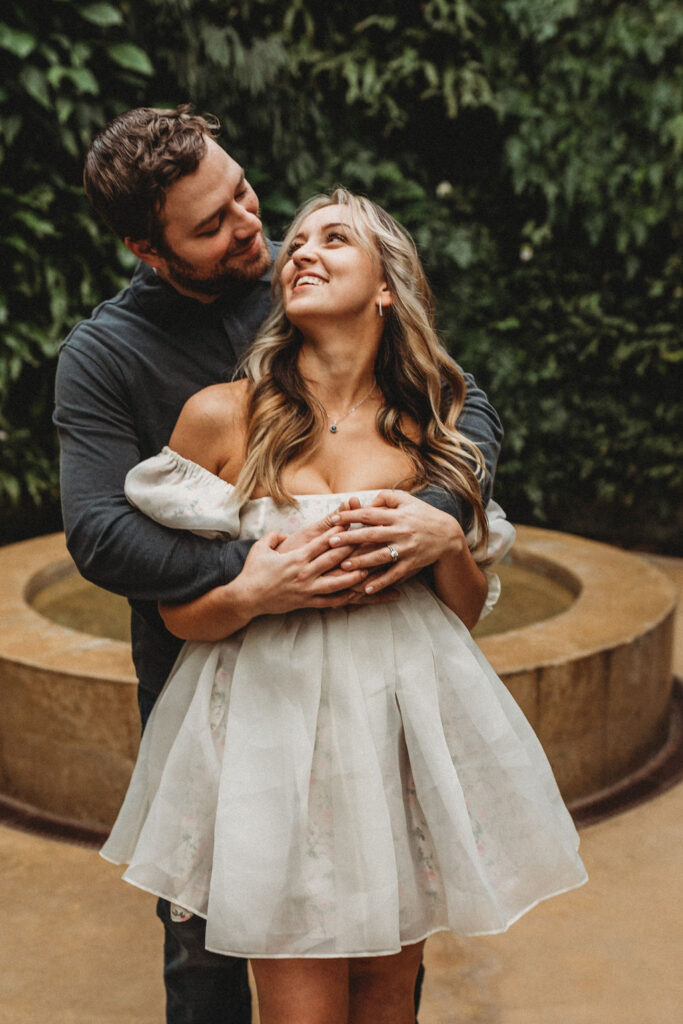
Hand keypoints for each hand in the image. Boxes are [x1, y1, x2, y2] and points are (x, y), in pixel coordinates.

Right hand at [236, 526, 371, 614]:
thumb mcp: (261, 547)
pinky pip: (328, 602)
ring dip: (353, 575)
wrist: (246, 597)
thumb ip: (274, 536)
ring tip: (369, 570)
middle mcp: (304, 573)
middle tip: (368, 541)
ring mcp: (307, 589)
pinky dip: (343, 598)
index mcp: (296, 557)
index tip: (351, 523)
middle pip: (334, 559)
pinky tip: (355, 594)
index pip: (322, 542)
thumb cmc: (253, 571)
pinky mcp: (306, 602)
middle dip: (352, 549)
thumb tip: (284, 533)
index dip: (338, 532)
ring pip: (336, 582)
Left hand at [328, 490, 464, 593]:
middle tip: (331, 542)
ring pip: (381, 556)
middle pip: (372, 535)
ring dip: (362, 562)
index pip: (370, 514)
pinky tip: (366, 589)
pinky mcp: (412, 564)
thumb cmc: (422, 515)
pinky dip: (381, 582)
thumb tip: (364, 503)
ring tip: (344, 565)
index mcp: (398, 515)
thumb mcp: (406, 500)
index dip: (351, 516)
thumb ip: (384, 498)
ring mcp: (407, 549)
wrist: (448, 535)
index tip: (334, 519)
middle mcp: (401, 532)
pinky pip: (394, 574)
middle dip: (350, 539)